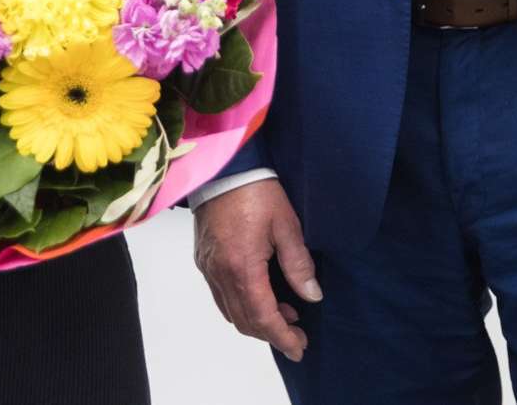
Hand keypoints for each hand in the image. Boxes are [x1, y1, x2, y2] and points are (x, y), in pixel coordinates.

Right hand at [193, 179, 321, 361]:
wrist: (223, 168)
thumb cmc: (257, 192)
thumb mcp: (286, 224)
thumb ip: (298, 264)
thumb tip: (312, 296)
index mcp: (242, 267)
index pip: (263, 317)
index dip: (282, 337)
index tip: (300, 348)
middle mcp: (220, 274)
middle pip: (245, 321)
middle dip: (272, 334)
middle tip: (297, 335)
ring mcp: (208, 268)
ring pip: (231, 312)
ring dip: (256, 321)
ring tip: (285, 315)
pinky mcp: (203, 260)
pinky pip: (220, 296)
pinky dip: (241, 306)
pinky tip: (260, 296)